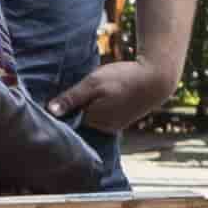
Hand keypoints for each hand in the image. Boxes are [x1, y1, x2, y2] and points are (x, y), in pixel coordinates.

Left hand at [59, 53, 174, 134]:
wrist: (157, 79)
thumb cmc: (123, 79)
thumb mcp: (93, 83)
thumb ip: (72, 98)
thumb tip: (50, 111)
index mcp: (93, 121)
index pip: (68, 119)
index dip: (61, 107)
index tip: (53, 97)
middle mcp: (102, 129)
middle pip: (80, 120)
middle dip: (74, 108)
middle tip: (72, 91)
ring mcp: (113, 126)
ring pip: (91, 117)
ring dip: (87, 106)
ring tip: (89, 91)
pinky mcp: (121, 120)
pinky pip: (103, 116)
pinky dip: (99, 106)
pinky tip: (102, 95)